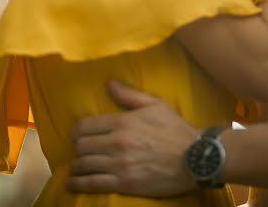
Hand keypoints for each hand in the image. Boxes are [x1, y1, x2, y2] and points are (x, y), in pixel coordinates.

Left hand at [67, 80, 198, 196]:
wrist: (195, 158)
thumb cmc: (175, 130)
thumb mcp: (155, 105)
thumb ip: (129, 95)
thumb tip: (109, 83)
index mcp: (122, 122)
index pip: (85, 126)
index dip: (75, 131)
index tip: (75, 135)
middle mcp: (117, 143)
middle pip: (82, 146)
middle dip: (77, 148)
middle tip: (80, 151)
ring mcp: (120, 164)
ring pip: (84, 165)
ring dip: (76, 166)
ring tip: (76, 168)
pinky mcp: (125, 183)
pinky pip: (93, 184)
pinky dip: (78, 184)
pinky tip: (73, 183)